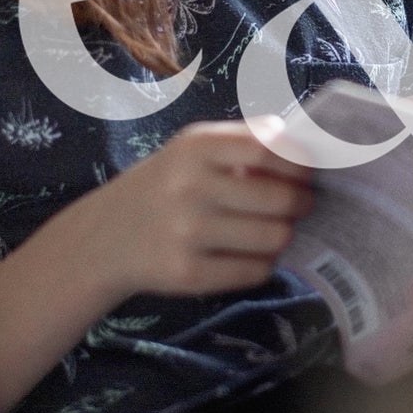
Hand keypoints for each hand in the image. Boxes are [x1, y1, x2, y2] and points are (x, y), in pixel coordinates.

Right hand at [93, 117, 314, 301]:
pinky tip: (249, 255)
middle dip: (301, 203)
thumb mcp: (192, 149)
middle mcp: (190, 186)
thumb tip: (302, 140)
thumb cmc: (165, 185)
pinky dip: (263, 264)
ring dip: (283, 235)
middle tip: (299, 205)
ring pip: (274, 238)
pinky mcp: (187, 273)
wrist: (103, 238)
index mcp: (195, 147)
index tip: (308, 171)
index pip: (269, 148)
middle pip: (280, 198)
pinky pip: (255, 271)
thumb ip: (245, 139)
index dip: (300, 162)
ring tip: (272, 230)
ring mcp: (187, 232)